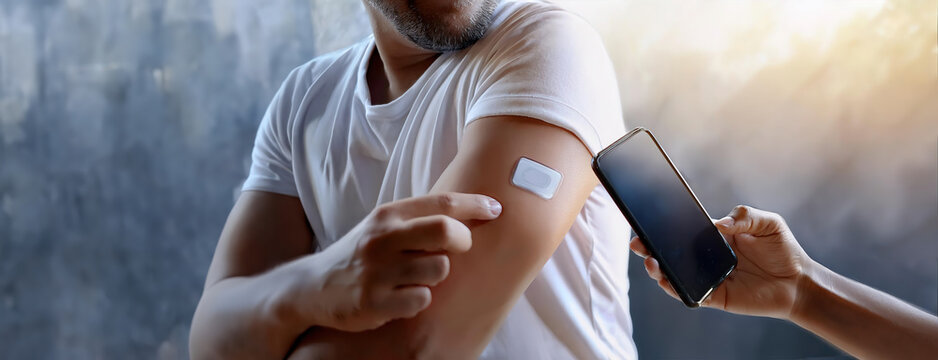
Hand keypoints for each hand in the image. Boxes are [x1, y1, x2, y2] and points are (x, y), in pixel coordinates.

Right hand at [300, 192, 501, 331]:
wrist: (314, 287)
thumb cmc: (363, 254)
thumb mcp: (383, 226)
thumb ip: (419, 218)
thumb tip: (472, 211)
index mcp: (388, 216)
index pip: (441, 203)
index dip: (475, 205)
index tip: (496, 209)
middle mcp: (382, 239)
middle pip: (445, 231)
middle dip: (463, 240)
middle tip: (460, 247)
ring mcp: (378, 271)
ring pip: (438, 270)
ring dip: (437, 275)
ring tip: (417, 277)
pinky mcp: (374, 302)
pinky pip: (421, 300)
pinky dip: (418, 300)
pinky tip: (401, 298)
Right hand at [630, 205, 813, 318]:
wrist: (799, 282)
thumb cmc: (784, 250)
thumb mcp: (768, 223)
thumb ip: (745, 216)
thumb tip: (718, 224)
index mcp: (715, 237)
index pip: (684, 230)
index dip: (664, 226)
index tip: (647, 220)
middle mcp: (707, 257)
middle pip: (671, 252)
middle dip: (649, 247)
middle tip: (637, 242)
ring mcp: (708, 277)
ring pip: (674, 274)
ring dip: (658, 269)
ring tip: (651, 261)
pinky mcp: (714, 296)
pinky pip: (689, 294)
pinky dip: (674, 288)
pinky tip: (666, 280)